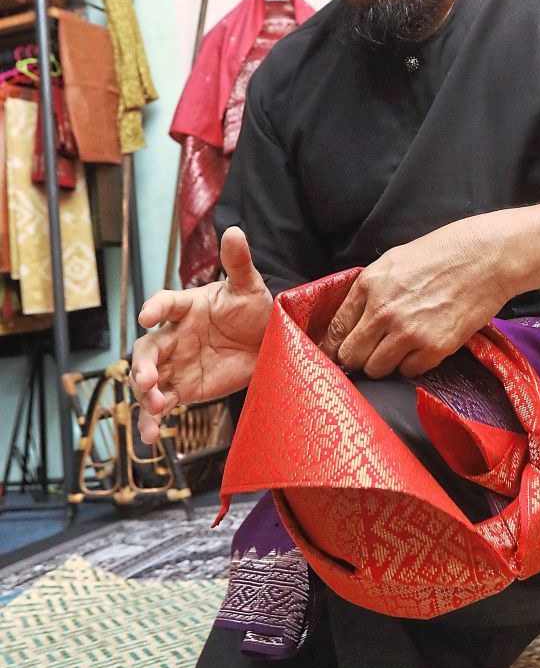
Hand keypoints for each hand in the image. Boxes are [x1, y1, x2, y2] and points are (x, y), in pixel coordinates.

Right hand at [130, 226, 272, 443]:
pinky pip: (162, 405)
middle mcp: (175, 335)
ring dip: (146, 393)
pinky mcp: (183, 389)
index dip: (155, 307)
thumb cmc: (254, 308)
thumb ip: (238, 263)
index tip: (147, 316)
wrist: (266, 343)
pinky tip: (152, 437)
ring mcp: (176, 364)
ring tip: (155, 405)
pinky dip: (153, 420)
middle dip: (144, 363)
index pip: (166, 303)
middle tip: (149, 377)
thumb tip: (234, 230)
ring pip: (150, 379)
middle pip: (149, 349)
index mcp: (187, 306)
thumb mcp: (250, 286)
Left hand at [319, 218, 509, 377]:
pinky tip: (423, 346)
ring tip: (399, 348)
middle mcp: (383, 311)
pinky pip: (409, 371)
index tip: (335, 354)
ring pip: (376, 369)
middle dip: (358, 356)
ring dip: (384, 363)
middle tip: (370, 352)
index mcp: (369, 285)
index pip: (336, 330)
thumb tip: (350, 322)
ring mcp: (409, 332)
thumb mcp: (393, 261)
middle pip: (351, 356)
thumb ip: (368, 291)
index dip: (333, 346)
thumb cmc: (441, 254)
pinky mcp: (435, 348)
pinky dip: (412, 363)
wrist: (485, 258)